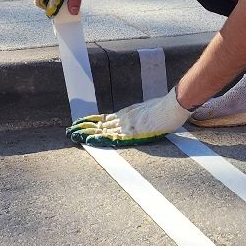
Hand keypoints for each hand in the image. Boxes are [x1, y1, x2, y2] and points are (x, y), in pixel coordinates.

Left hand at [67, 89, 193, 146]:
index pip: (106, 119)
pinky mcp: (133, 131)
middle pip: (101, 124)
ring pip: (103, 130)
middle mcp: (125, 117)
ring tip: (74, 135)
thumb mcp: (150, 111)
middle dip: (85, 127)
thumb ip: (141, 117)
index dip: (93, 121)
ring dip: (88, 132)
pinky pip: (114, 137)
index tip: (81, 123)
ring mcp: (128, 124)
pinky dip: (101, 139)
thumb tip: (141, 122)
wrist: (174, 104)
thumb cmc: (167, 108)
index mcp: (129, 113)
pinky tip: (90, 141)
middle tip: (71, 130)